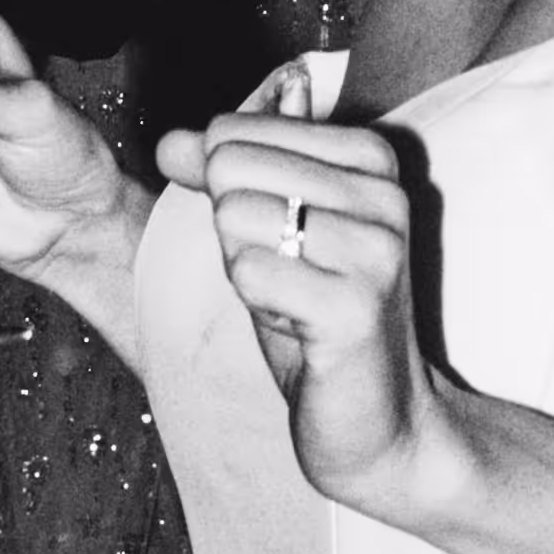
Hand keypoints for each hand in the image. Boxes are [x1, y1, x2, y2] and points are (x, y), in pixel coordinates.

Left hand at [161, 87, 437, 514]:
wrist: (382, 421)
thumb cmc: (319, 318)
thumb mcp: (270, 228)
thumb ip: (226, 175)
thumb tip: (169, 142)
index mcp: (370, 156)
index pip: (233, 132)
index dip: (229, 195)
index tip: (285, 243)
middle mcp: (383, 191)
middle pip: (229, 169)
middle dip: (233, 233)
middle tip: (287, 277)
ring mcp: (375, 247)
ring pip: (235, 217)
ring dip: (247, 273)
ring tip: (297, 302)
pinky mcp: (354, 306)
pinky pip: (248, 272)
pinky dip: (258, 306)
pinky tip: (301, 329)